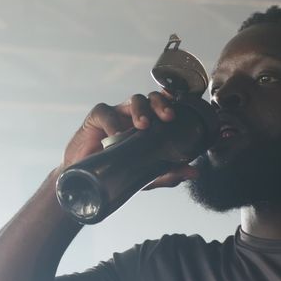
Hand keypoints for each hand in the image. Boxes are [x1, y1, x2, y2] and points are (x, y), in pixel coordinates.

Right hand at [61, 92, 198, 188]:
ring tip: (144, 126)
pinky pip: (106, 113)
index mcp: (149, 124)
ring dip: (141, 110)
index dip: (174, 102)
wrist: (86, 181)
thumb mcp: (145, 175)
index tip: (182, 111)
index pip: (164, 106)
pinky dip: (113, 123)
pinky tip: (117, 136)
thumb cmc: (117, 171)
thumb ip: (169, 172)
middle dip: (161, 103)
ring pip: (132, 100)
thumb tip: (194, 172)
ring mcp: (116, 114)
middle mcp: (134, 116)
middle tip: (168, 117)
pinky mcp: (96, 118)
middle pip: (151, 98)